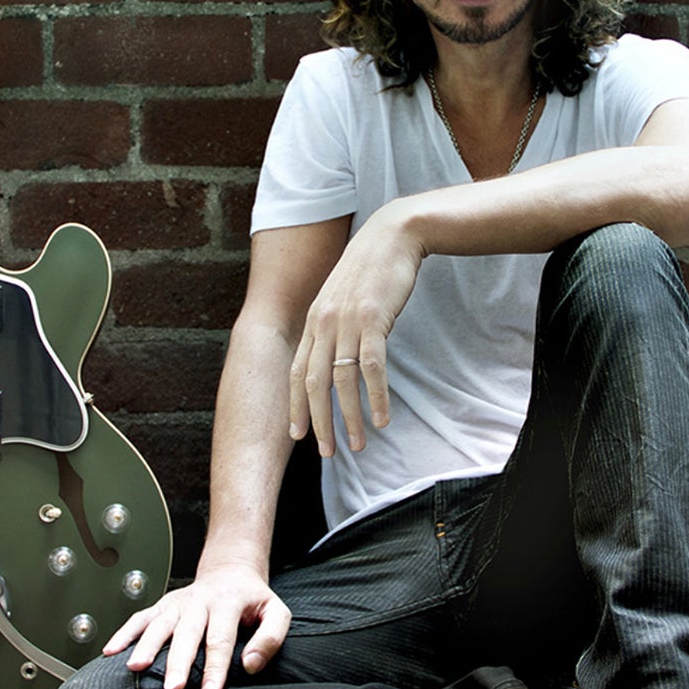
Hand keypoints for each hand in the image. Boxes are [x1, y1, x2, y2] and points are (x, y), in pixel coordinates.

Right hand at [101, 561, 290, 688]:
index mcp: (228, 602)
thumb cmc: (253, 600)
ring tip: (135, 667)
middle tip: (171, 688)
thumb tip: (251, 665)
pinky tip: (111, 651)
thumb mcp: (276, 612)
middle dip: (178, 662)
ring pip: (159, 625)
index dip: (216, 668)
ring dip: (146, 646)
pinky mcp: (163, 606)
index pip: (221, 639)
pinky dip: (124, 633)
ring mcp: (178, 603)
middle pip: (187, 634)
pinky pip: (140, 618)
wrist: (231, 571)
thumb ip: (271, 638)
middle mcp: (199, 602)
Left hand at [288, 207, 423, 455]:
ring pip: (341, 381)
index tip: (298, 435)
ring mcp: (347, 321)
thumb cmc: (371, 270)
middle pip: (314, 384)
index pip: (297, 372)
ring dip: (349, 417)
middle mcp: (325, 323)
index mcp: (315, 321)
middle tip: (328, 453)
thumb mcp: (343, 298)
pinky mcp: (374, 319)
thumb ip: (336, 326)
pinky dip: (375, 397)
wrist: (393, 235)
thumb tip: (340, 359)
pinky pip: (371, 367)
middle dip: (319, 422)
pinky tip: (382, 419)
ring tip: (357, 445)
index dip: (295, 406)